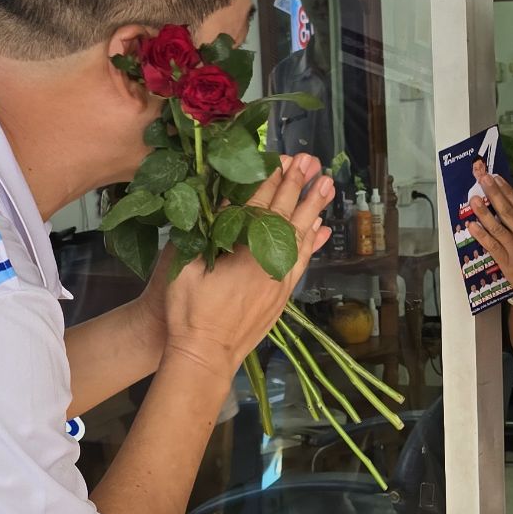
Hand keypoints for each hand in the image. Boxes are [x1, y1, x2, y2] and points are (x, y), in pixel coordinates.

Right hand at [163, 156, 334, 372]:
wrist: (205, 356)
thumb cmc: (187, 313)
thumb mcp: (185, 267)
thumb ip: (202, 234)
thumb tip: (215, 205)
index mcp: (244, 253)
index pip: (261, 206)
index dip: (271, 180)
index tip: (283, 157)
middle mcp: (269, 264)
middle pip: (287, 216)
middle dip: (299, 186)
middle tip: (313, 161)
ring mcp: (279, 281)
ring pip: (302, 237)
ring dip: (313, 208)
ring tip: (326, 185)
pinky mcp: (281, 295)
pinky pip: (303, 261)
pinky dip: (314, 242)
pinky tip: (321, 229)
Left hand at [462, 162, 512, 318]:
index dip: (506, 190)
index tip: (494, 176)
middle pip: (508, 212)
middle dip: (493, 194)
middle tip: (481, 178)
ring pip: (498, 228)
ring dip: (484, 213)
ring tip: (472, 199)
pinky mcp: (509, 264)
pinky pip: (493, 247)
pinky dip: (482, 236)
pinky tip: (471, 225)